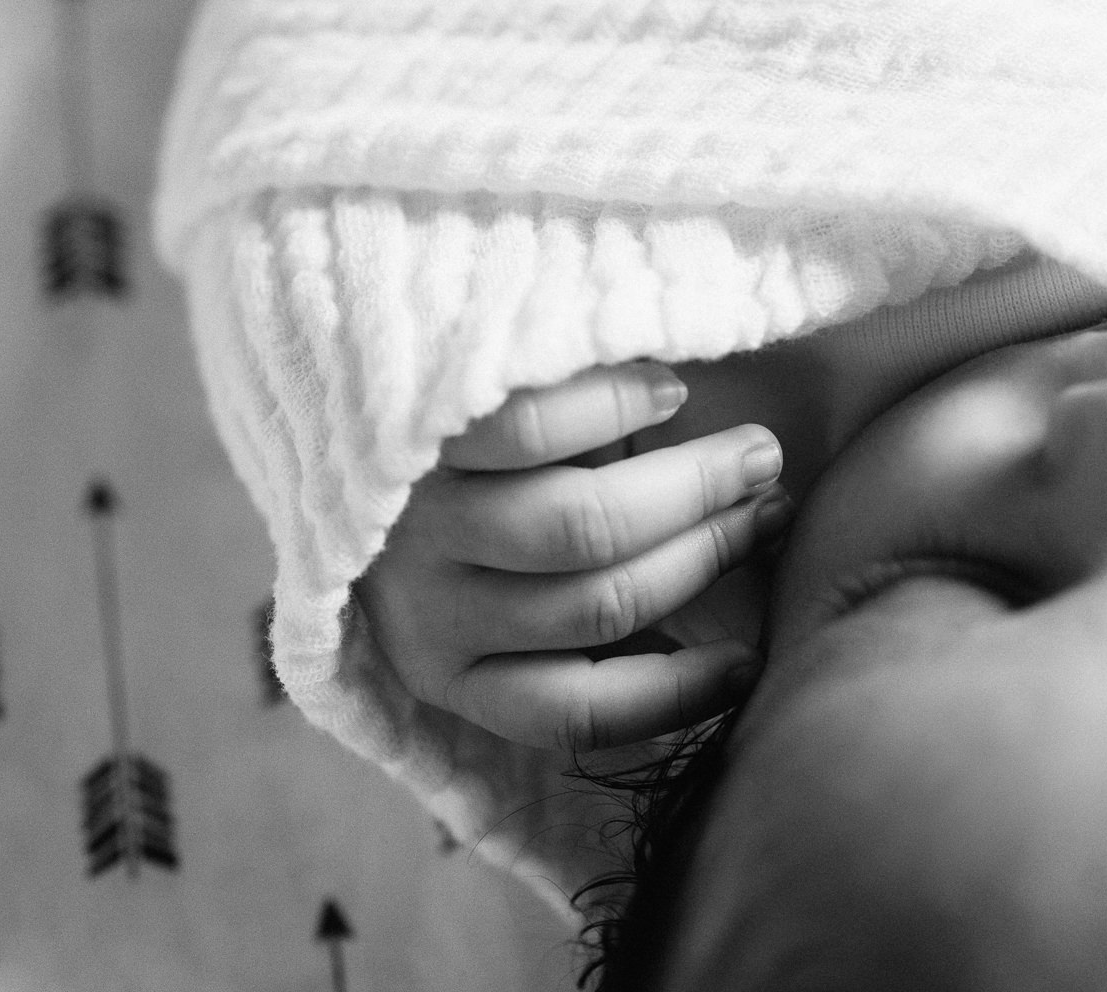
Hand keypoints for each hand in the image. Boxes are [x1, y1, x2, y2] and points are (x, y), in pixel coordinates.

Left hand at [354, 362, 791, 750]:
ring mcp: (418, 523)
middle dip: (711, 555)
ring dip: (690, 489)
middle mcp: (430, 614)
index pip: (576, 714)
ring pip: (582, 526)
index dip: (679, 696)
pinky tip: (664, 392)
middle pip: (603, 602)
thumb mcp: (510, 585)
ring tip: (752, 456)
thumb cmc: (460, 505)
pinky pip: (535, 429)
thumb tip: (732, 619)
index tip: (751, 660)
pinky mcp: (411, 432)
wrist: (334, 392)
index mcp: (455, 673)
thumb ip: (599, 604)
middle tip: (773, 508)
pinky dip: (617, 408)